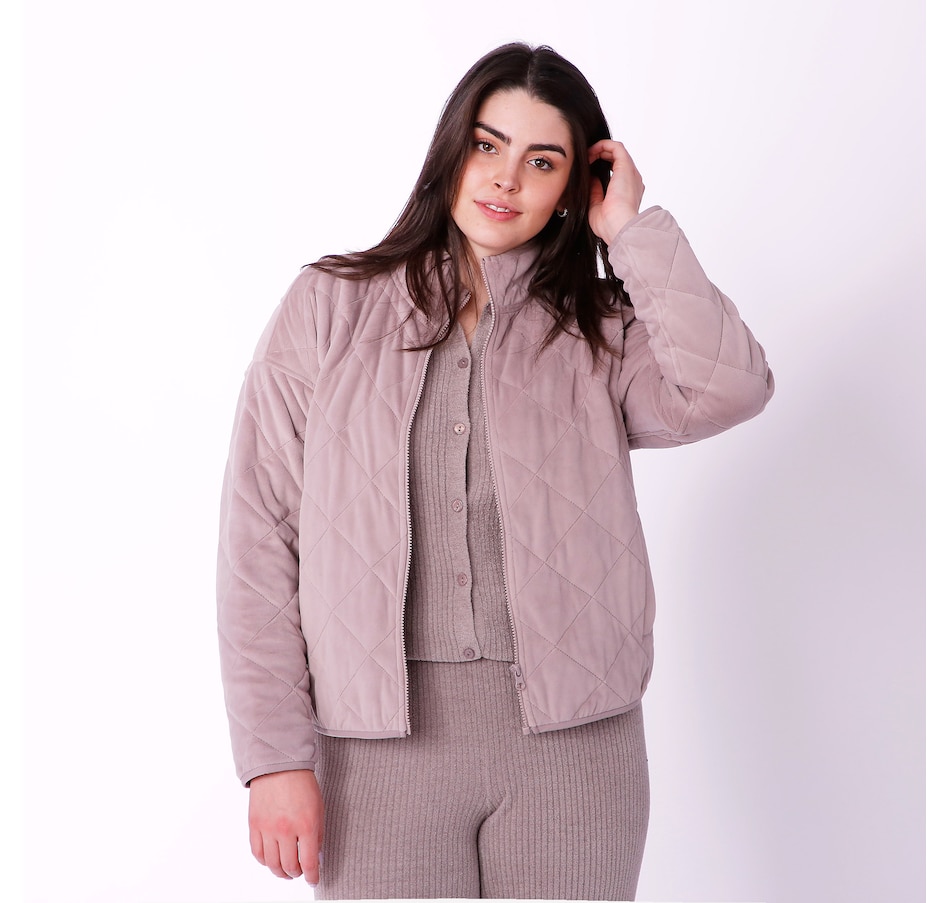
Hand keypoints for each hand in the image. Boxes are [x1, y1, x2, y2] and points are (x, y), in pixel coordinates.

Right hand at [248, 769, 324, 886]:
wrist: (279, 765)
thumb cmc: (302, 783)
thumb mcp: (318, 808)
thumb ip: (317, 833)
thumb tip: (316, 855)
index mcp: (306, 825)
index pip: (309, 862)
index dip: (312, 876)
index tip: (313, 879)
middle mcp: (286, 830)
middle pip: (289, 867)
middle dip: (296, 874)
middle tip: (300, 872)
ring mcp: (268, 828)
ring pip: (272, 864)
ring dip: (280, 872)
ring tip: (285, 871)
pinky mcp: (254, 825)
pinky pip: (257, 853)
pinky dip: (264, 861)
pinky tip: (271, 859)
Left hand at [587, 140, 644, 244]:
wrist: (618, 227)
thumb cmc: (608, 224)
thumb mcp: (596, 206)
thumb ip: (594, 191)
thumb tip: (590, 178)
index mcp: (627, 191)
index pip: (615, 172)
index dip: (600, 167)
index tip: (586, 169)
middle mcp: (631, 180)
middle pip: (616, 159)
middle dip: (599, 156)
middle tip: (585, 160)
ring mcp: (630, 173)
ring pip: (616, 151)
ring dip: (599, 150)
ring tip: (587, 155)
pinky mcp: (626, 166)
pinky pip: (616, 147)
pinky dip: (602, 145)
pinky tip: (591, 152)